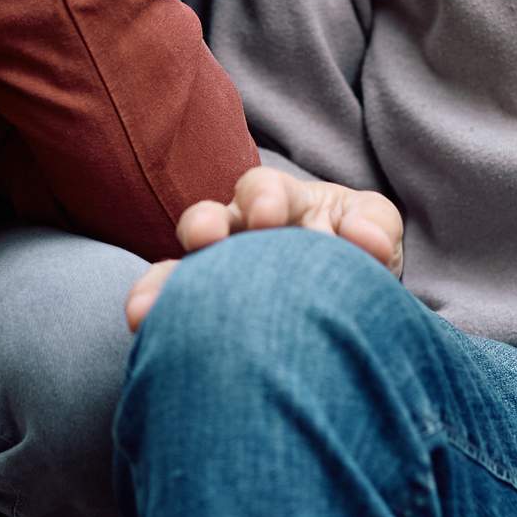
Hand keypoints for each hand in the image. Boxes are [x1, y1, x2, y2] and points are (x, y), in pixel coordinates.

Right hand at [123, 166, 404, 329]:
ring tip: (145, 305)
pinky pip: (173, 307)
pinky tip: (141, 327)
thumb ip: (374, 228)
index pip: (262, 188)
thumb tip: (361, 239)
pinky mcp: (210, 309)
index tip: (269, 215)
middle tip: (208, 238)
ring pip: (182, 267)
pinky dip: (155, 311)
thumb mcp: (375, 229)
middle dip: (205, 225)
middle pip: (210, 219)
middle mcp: (239, 234)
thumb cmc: (358, 249)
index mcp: (280, 203)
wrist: (352, 294)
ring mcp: (221, 272)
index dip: (262, 198)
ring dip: (164, 281)